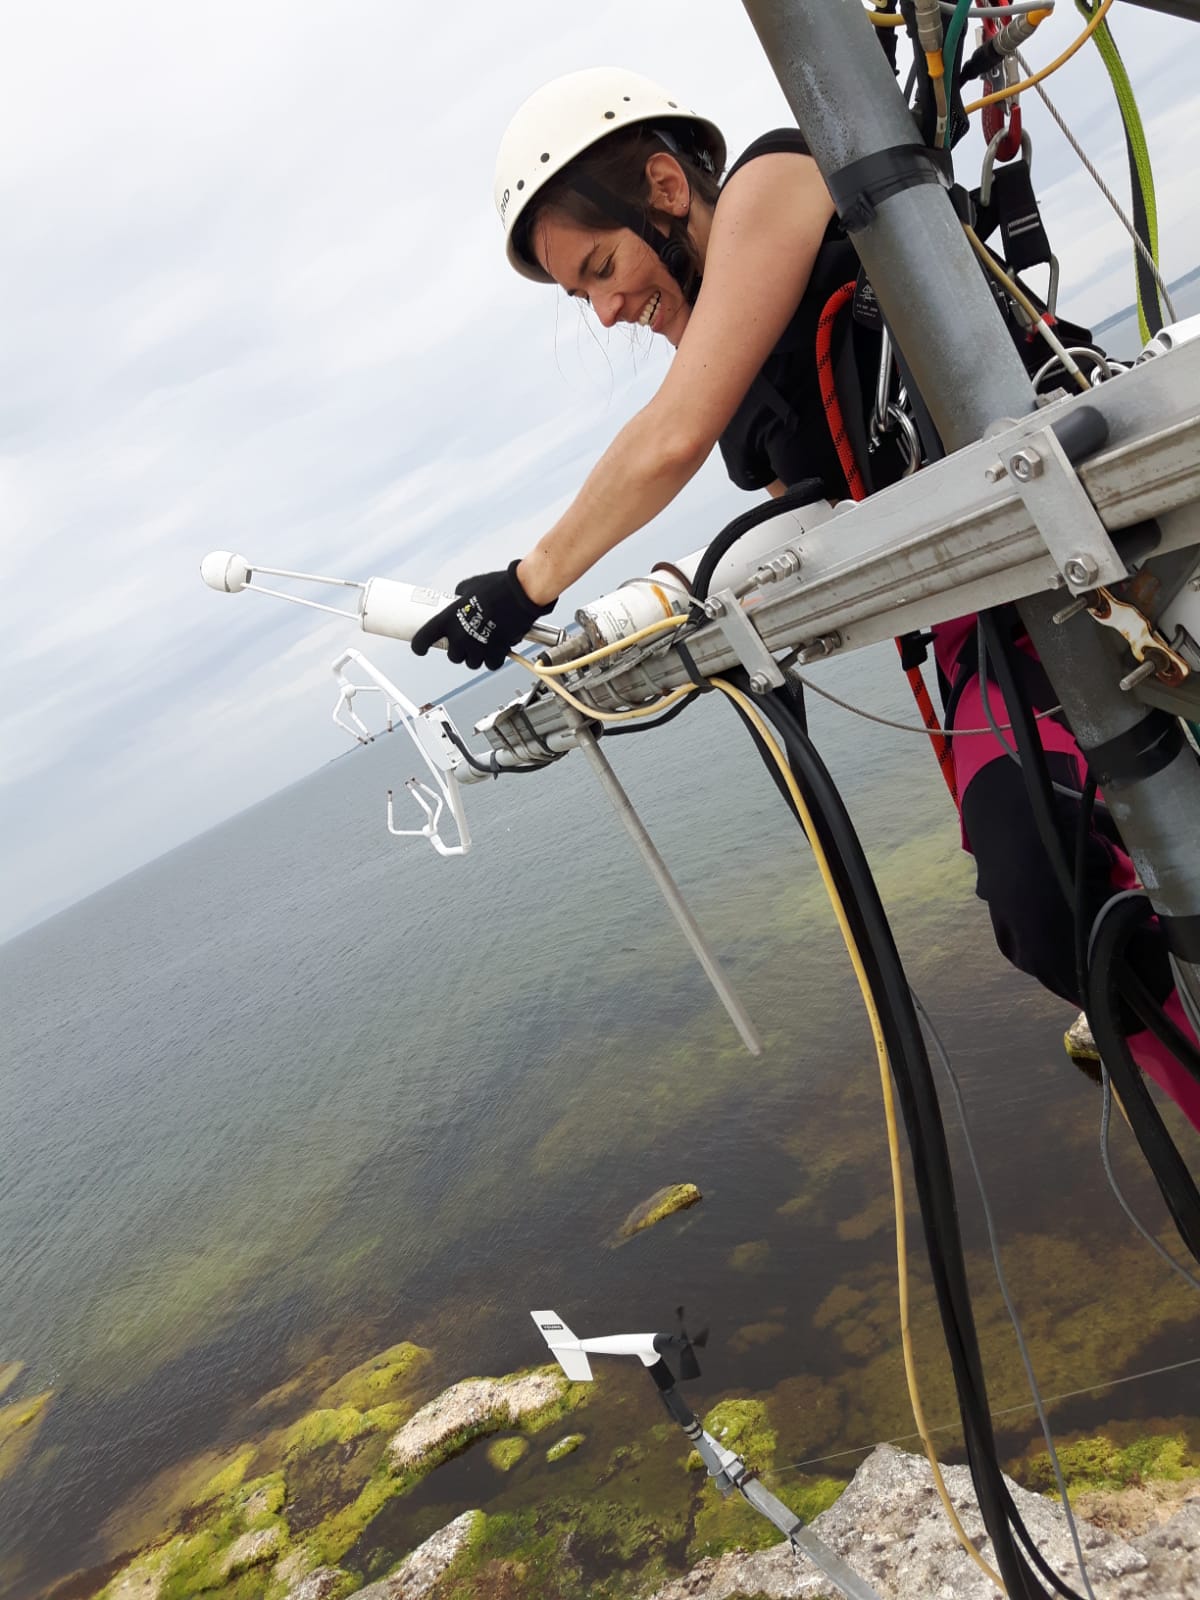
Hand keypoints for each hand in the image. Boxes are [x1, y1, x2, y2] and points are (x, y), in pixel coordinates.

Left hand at [410, 560, 556, 671]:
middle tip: (467, 641)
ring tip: (483, 645)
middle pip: (453, 656)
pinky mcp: (496, 653)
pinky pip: (491, 664)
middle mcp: (460, 637)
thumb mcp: (469, 586)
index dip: (419, 646)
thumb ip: (459, 596)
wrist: (519, 594)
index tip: (420, 648)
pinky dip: (493, 660)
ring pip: (472, 663)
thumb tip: (459, 598)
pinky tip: (496, 650)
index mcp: (448, 620)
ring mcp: (478, 647)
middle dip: (459, 651)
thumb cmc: (496, 587)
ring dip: (476, 656)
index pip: (423, 639)